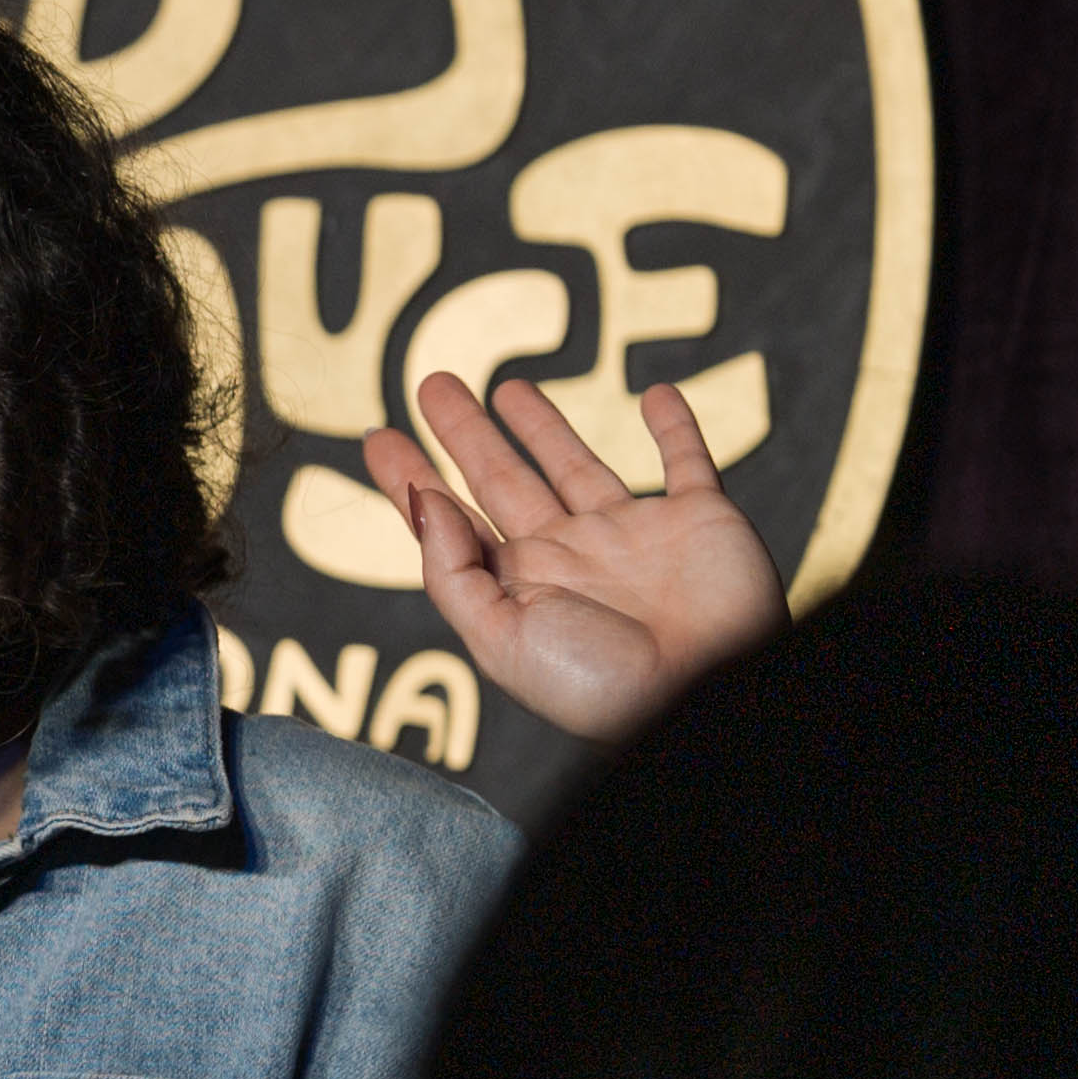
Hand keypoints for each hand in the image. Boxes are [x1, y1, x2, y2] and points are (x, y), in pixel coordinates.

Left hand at [359, 370, 785, 744]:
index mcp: (518, 586)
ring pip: (576, 461)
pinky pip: (687, 460)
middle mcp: (569, 555)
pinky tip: (654, 394)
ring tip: (505, 387)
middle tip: (432, 384)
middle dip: (465, 434)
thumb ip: (454, 572)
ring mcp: (632, 534)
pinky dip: (675, 426)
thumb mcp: (501, 638)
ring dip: (542, 425)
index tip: (376, 437)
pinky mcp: (699, 518)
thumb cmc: (602, 686)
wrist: (701, 694)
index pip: (451, 520)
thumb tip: (423, 501)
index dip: (412, 478)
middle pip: (502, 478)